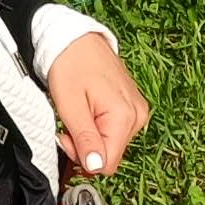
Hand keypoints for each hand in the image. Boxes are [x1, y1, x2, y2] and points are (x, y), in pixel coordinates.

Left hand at [45, 33, 150, 177]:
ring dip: (90, 136)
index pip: (107, 164)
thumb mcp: (70, 106)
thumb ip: (85, 139)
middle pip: (110, 154)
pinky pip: (115, 129)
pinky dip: (98, 125)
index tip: (66, 137)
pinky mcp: (132, 106)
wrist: (73, 37)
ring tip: (78, 111)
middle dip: (85, 146)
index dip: (82, 158)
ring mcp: (137, 110)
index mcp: (125, 116)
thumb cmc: (70, 64)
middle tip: (68, 123)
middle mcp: (138, 115)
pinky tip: (88, 108)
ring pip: (112, 143)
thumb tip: (96, 166)